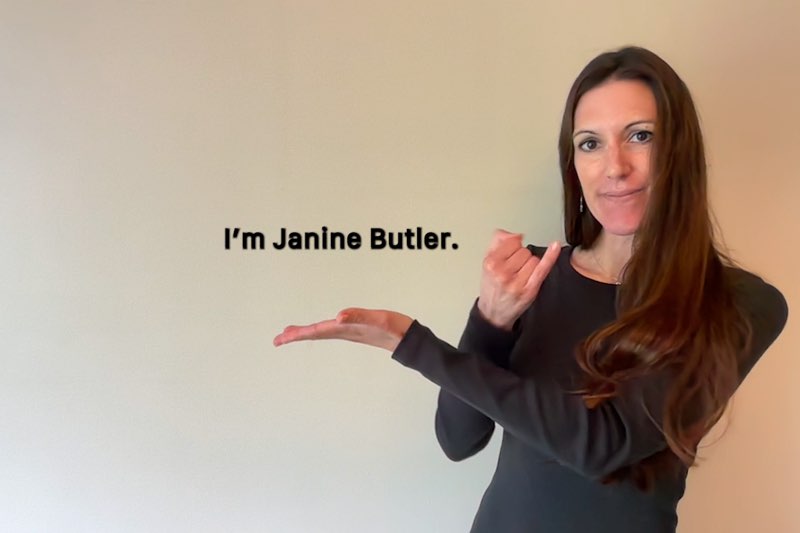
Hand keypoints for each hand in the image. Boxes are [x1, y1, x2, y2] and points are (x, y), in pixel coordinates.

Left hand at [273, 308, 414, 351]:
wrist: (410, 340)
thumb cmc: (396, 329)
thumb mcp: (379, 320)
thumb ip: (359, 317)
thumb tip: (338, 316)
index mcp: (346, 329)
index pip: (316, 331)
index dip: (298, 334)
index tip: (282, 338)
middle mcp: (345, 331)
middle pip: (315, 333)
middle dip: (296, 336)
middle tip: (277, 340)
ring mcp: (350, 332)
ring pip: (322, 333)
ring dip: (306, 333)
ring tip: (291, 334)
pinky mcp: (356, 330)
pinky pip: (332, 330)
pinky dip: (320, 330)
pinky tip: (320, 329)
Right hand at [478, 230, 560, 329]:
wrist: (493, 313)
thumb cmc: (492, 287)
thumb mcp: (487, 262)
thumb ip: (498, 242)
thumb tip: (514, 233)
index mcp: (491, 263)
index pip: (512, 242)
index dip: (513, 247)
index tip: (511, 253)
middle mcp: (503, 273)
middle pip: (524, 251)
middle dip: (521, 257)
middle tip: (514, 269)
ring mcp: (517, 282)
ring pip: (533, 259)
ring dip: (530, 265)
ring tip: (520, 275)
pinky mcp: (530, 289)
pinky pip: (542, 268)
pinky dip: (550, 257)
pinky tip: (555, 246)